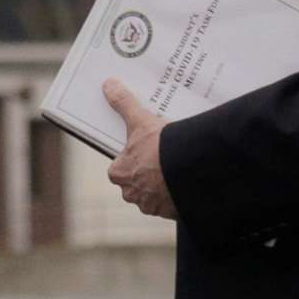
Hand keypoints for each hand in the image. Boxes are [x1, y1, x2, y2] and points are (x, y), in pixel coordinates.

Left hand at [103, 80, 177, 218]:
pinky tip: (186, 180)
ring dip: (163, 184)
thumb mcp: (141, 122)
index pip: (119, 167)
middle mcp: (132, 194)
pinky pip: (172, 203)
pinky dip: (178, 194)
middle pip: (137, 182)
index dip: (131, 157)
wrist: (189, 172)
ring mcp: (152, 206)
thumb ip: (124, 104)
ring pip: (154, 194)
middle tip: (161, 156)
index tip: (143, 150)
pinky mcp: (172, 213)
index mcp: (119, 174)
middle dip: (147, 172)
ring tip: (176, 167)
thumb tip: (109, 85)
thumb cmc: (160, 150)